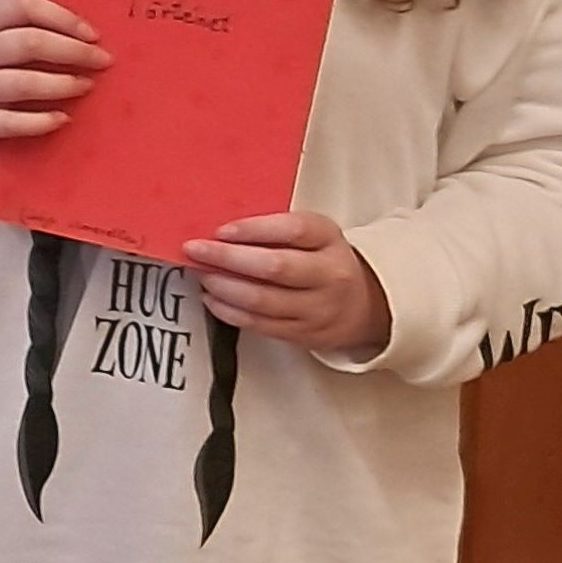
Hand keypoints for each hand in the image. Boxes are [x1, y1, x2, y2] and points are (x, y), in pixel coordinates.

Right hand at [0, 0, 110, 183]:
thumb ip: (31, 31)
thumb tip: (90, 37)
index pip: (22, 6)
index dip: (61, 17)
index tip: (92, 34)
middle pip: (29, 42)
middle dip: (73, 51)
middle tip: (102, 60)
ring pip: (24, 83)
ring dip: (63, 84)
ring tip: (86, 86)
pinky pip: (15, 122)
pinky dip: (44, 121)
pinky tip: (63, 118)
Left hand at [185, 214, 392, 354]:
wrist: (365, 305)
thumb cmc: (322, 259)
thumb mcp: (311, 234)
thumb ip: (275, 228)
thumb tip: (219, 230)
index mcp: (328, 239)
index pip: (293, 230)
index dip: (253, 229)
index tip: (220, 230)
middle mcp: (330, 274)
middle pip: (275, 267)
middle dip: (228, 258)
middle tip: (195, 250)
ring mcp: (319, 308)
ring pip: (263, 300)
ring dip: (224, 287)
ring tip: (201, 274)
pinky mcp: (306, 334)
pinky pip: (261, 325)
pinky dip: (230, 312)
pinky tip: (212, 298)